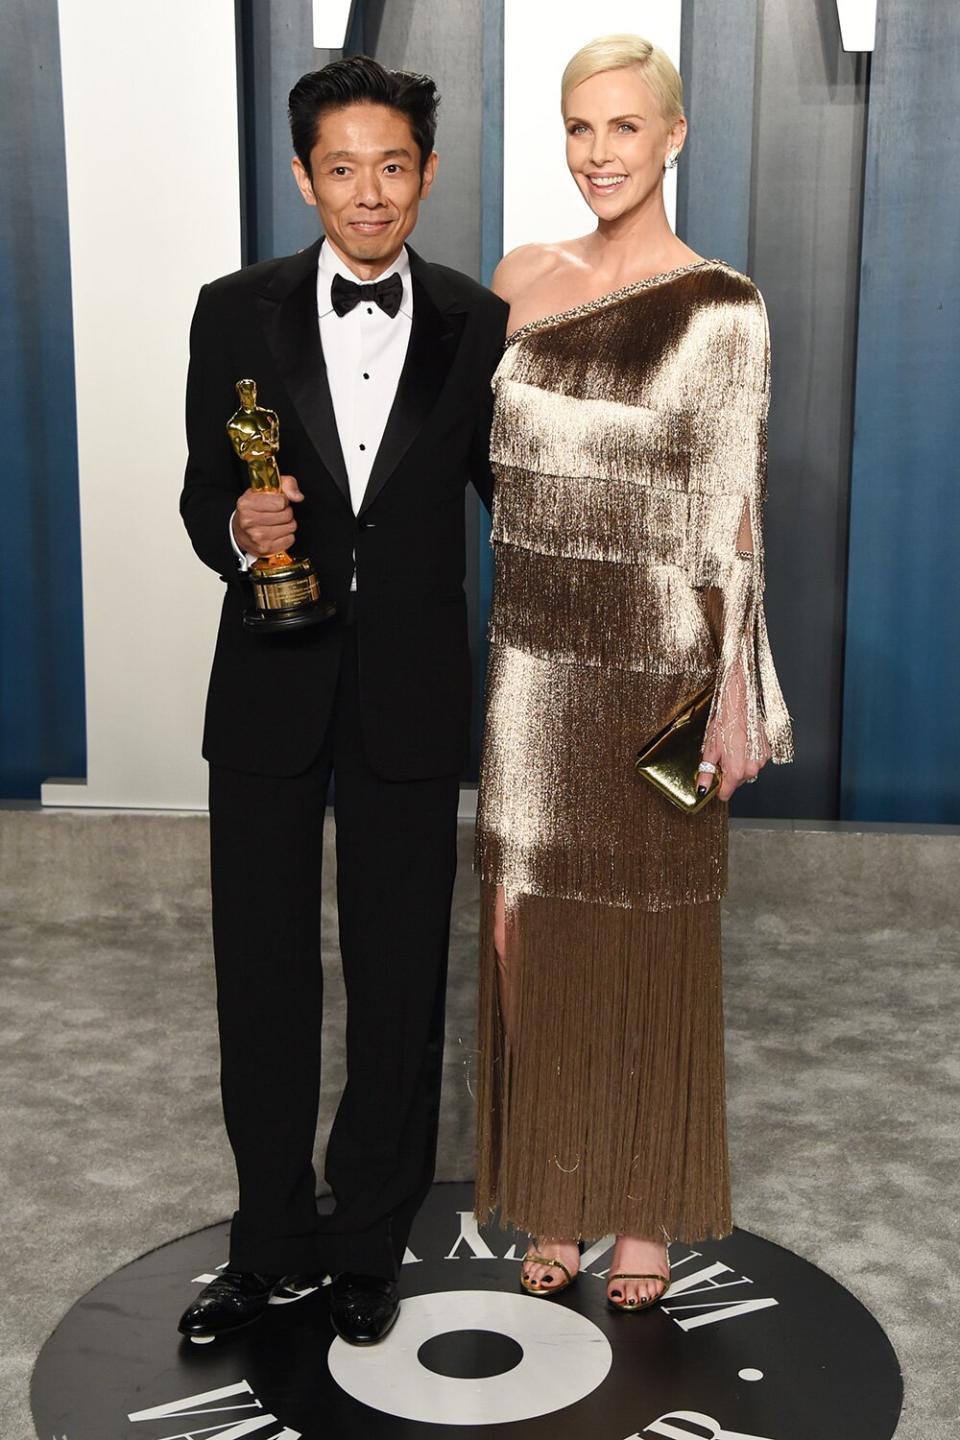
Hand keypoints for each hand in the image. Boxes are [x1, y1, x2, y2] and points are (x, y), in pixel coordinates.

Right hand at [232, 474, 303, 555]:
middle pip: (287, 514)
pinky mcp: (265, 549)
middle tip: (277, 513)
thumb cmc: (254, 509)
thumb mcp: (266, 489)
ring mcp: (257, 537)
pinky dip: (287, 536)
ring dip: (287, 524)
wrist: (239, 530)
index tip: (277, 502)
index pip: (280, 501)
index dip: (282, 500)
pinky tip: (277, 533)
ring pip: (290, 527)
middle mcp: (249, 521)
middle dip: (286, 512)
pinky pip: (290, 539)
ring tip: (277, 522)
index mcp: (247, 504)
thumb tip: (298, 496)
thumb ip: (286, 484)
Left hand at [697, 663, 770, 801]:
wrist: (739, 705)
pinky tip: (741, 744)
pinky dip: (747, 757)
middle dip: (727, 773)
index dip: (717, 788)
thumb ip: (706, 773)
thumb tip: (702, 788)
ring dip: (738, 765)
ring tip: (730, 747)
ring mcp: (761, 760)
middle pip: (736, 782)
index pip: (726, 794)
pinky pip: (754, 762)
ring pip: (746, 772)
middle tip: (720, 757)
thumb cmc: (724, 723)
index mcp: (736, 770)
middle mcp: (752, 768)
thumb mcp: (710, 750)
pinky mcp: (766, 752)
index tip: (712, 779)